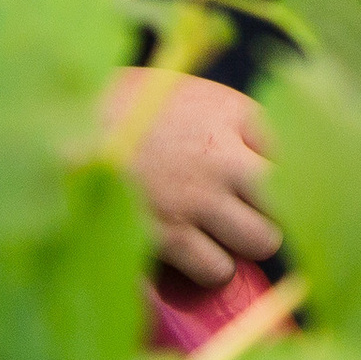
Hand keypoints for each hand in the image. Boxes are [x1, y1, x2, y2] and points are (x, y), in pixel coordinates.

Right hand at [103, 68, 280, 287]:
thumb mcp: (184, 91)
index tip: (267, 174)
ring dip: (245, 239)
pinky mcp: (171, 238)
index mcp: (231, 111)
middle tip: (251, 209)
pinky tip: (189, 249)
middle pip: (290, 197)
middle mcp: (224, 155)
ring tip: (220, 230)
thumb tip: (259, 150)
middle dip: (275, 206)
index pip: (296, 148)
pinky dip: (208, 266)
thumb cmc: (124, 106)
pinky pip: (218, 269)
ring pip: (263, 239)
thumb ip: (226, 119)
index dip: (285, 167)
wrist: (64, 128)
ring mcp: (200, 199)